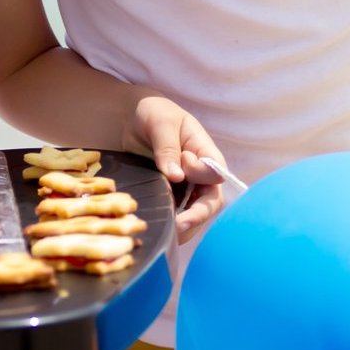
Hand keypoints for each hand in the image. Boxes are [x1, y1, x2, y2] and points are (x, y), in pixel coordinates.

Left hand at [130, 95, 227, 230]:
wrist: (135, 119)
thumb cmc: (154, 114)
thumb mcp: (161, 124)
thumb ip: (167, 148)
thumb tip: (177, 176)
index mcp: (206, 153)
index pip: (215, 174)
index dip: (200, 176)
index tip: (181, 166)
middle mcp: (201, 174)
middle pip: (210, 202)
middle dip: (196, 217)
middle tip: (177, 227)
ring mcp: (188, 187)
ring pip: (195, 214)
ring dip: (184, 227)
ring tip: (167, 236)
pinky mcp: (172, 195)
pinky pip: (177, 214)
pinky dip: (171, 225)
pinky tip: (160, 230)